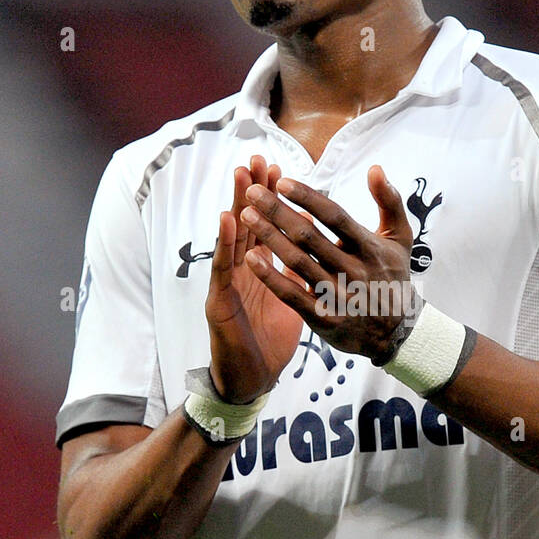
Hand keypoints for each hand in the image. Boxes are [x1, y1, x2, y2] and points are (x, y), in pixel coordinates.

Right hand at [206, 155, 306, 401]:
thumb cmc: (269, 339)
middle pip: (248, 223)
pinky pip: (222, 270)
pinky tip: (227, 220)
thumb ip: (299, 271)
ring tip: (241, 178)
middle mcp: (242, 270)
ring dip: (236, 205)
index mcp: (262, 268)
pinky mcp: (218, 303)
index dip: (274, 199)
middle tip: (258, 159)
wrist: (252, 379)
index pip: (268, 226)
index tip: (282, 169)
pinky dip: (225, 244)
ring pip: (232, 239)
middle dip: (253, 191)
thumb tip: (320, 248)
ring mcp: (228, 284)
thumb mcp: (292, 299)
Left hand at [239, 165, 415, 364]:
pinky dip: (270, 276)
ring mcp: (337, 295)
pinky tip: (251, 257)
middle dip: (276, 211)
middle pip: (309, 236)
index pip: (334, 216)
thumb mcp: (401, 238)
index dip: (307, 197)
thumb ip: (389, 201)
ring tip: (245, 215)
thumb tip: (375, 168)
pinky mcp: (323, 317)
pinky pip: (292, 294)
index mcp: (369, 247)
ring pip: (296, 262)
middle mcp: (353, 270)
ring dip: (268, 237)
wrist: (395, 333)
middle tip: (252, 192)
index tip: (281, 181)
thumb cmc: (393, 277)